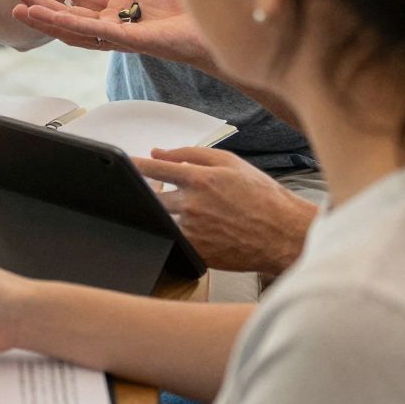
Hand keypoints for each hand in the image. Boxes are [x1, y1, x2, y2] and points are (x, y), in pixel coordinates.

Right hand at [11, 0, 211, 66]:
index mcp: (120, 10)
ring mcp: (119, 34)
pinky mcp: (129, 41)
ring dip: (46, 19)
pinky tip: (51, 17)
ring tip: (20, 10)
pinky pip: (93, 34)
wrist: (216, 25)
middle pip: (68, 15)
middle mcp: (114, 24)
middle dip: (40, 5)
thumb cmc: (193, 7)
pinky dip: (69, 25)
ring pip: (73, 28)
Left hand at [131, 148, 316, 276]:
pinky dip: (177, 232)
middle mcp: (193, 205)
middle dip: (147, 193)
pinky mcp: (198, 252)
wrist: (284, 233)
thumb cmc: (261, 196)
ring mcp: (194, 231)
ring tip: (191, 212)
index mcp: (200, 179)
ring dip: (164, 214)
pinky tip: (197, 229)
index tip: (120, 164)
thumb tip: (158, 152)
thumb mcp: (231, 163)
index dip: (133, 166)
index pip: (153, 169)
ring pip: (162, 219)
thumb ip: (191, 154)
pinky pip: (174, 239)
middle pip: (151, 197)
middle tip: (154, 191)